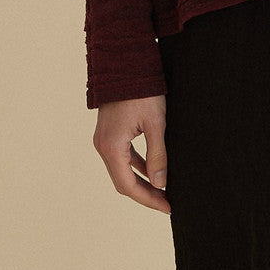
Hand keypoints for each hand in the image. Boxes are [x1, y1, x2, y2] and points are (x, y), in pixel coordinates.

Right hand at [93, 94, 171, 213]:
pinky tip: (152, 169)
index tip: (167, 206)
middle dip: (145, 193)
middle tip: (167, 202)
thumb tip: (160, 184)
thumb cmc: (143, 91)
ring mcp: (104, 139)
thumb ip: (158, 154)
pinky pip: (122, 156)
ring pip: (122, 170)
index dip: (148, 199)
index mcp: (111, 147)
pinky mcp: (109, 132)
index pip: (128, 185)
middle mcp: (102, 146)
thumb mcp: (156, 123)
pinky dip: (136, 165)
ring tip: (162, 189)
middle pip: (123, 181)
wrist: (126, 63)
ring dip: (141, 181)